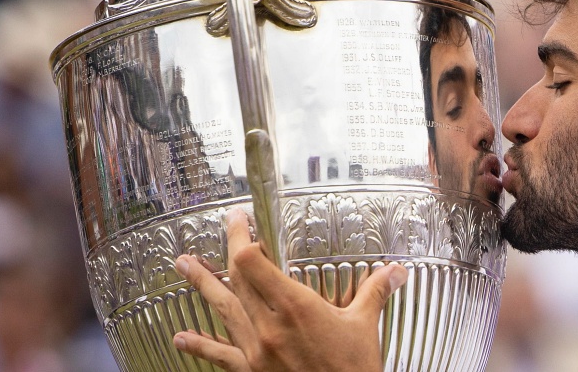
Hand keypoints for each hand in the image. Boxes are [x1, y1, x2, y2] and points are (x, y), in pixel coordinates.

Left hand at [173, 208, 407, 370]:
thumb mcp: (364, 327)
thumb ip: (374, 293)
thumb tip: (394, 272)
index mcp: (295, 307)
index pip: (254, 263)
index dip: (242, 238)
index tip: (241, 220)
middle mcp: (269, 326)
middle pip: (236, 279)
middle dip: (225, 250)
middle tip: (222, 230)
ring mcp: (257, 350)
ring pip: (223, 310)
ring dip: (202, 285)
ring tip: (185, 266)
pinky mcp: (252, 371)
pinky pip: (221, 355)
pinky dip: (200, 345)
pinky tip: (183, 338)